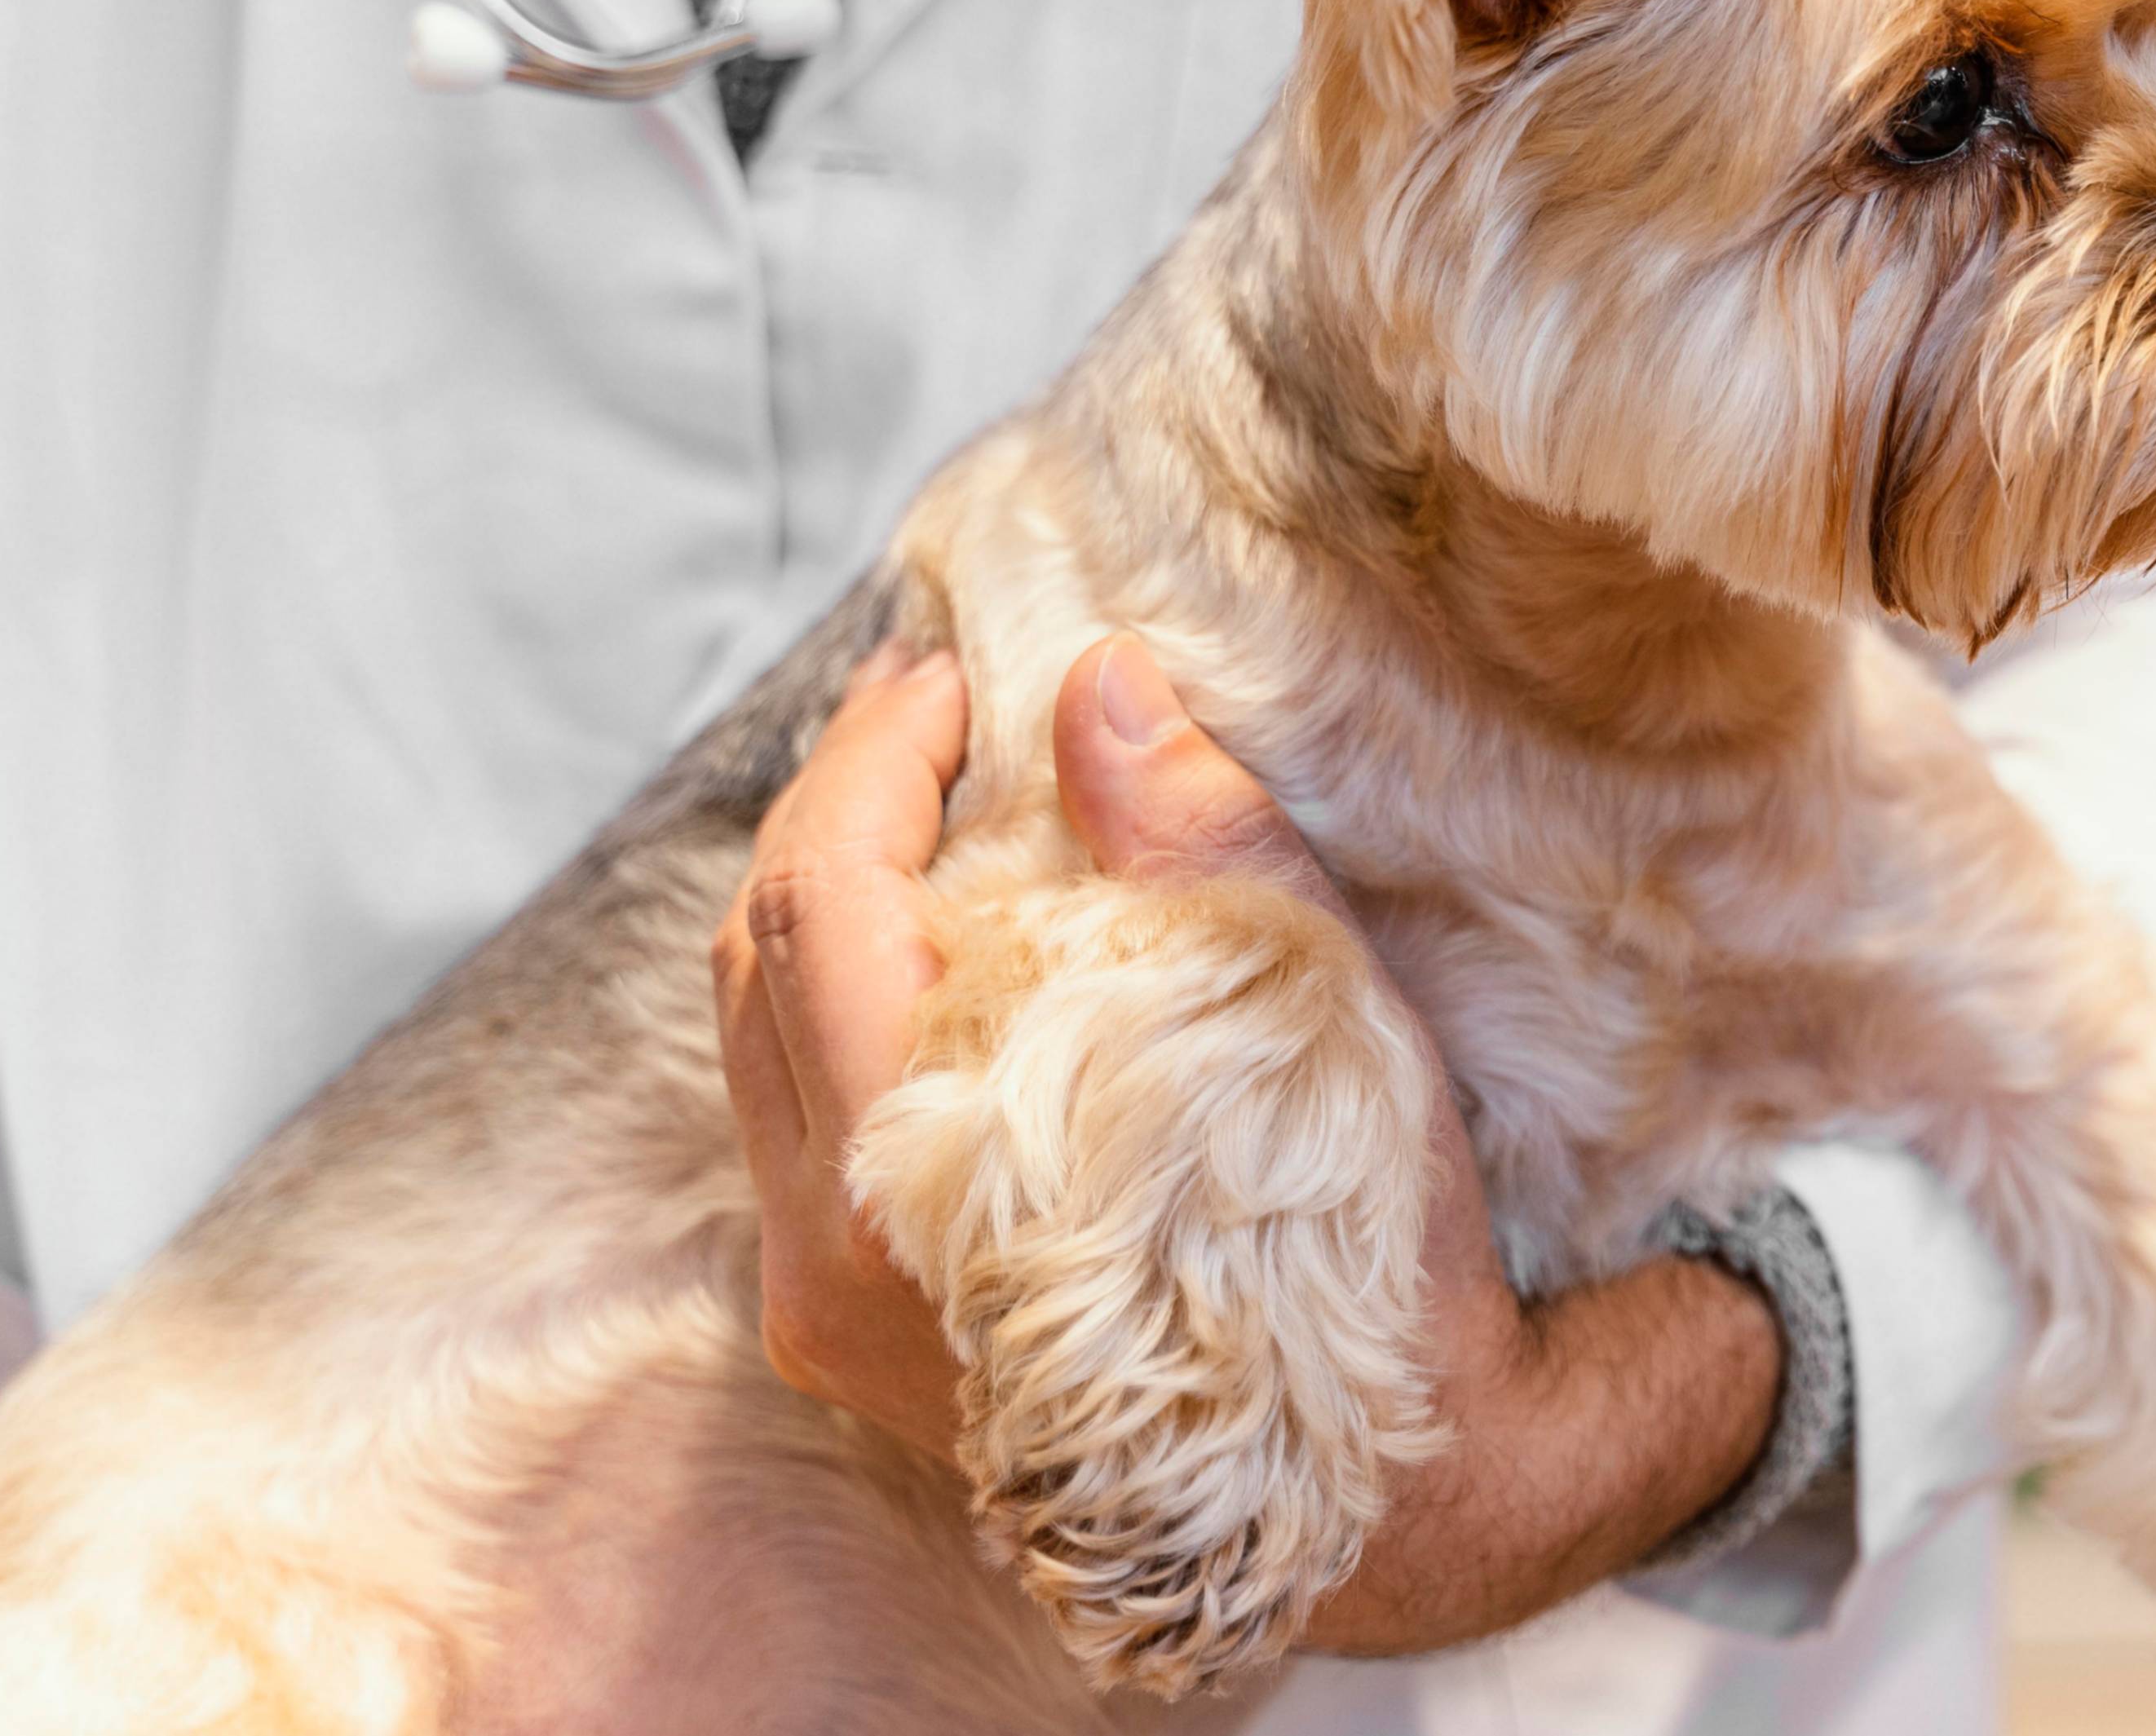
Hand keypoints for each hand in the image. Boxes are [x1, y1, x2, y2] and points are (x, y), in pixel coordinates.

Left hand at [712, 632, 1787, 1651]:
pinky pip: (795, 1123)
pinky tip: (934, 950)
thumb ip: (1193, 843)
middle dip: (838, 804)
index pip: (826, 898)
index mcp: (924, 1167)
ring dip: (829, 898)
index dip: (878, 757)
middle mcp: (834, 1251)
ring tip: (927, 805)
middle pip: (759, 958)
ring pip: (758, 1043)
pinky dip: (841, 1000)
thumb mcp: (1307, 1015)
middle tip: (928, 710)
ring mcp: (826, 1306)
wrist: (1396, 1482)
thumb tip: (1098, 686)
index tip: (952, 673)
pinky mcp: (851, 1335)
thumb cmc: (1367, 1247)